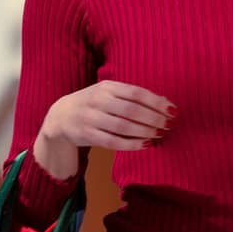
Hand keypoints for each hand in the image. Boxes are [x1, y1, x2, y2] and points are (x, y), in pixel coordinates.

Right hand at [34, 80, 174, 176]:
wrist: (60, 116)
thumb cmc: (93, 103)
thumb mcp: (108, 92)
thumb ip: (131, 96)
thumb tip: (163, 102)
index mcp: (107, 86)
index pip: (136, 93)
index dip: (156, 102)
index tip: (172, 109)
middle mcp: (98, 100)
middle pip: (131, 110)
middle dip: (153, 119)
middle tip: (168, 125)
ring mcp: (90, 118)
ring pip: (123, 127)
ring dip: (144, 132)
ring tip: (158, 134)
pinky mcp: (86, 135)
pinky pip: (113, 142)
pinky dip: (131, 144)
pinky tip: (145, 144)